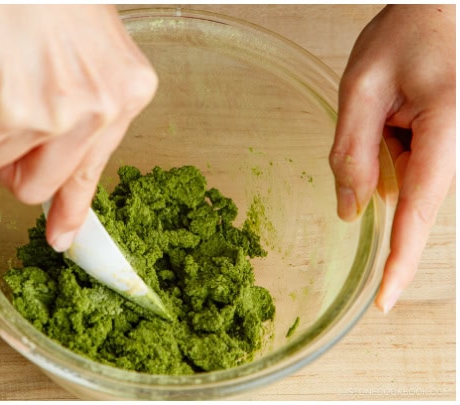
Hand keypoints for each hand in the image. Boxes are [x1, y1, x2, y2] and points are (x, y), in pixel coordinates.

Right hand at [0, 5, 156, 251]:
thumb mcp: (81, 43)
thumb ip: (76, 101)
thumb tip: (45, 172)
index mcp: (125, 89)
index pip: (95, 171)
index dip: (72, 212)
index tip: (63, 240)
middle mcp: (96, 107)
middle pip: (33, 186)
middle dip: (1, 160)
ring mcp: (50, 113)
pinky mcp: (0, 109)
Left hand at [330, 5, 455, 312]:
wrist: (444, 9)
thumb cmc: (411, 32)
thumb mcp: (362, 85)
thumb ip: (350, 151)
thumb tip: (348, 210)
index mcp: (447, 133)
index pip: (418, 215)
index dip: (399, 262)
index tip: (383, 302)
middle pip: (406, 192)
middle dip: (382, 161)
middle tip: (386, 107)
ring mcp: (457, 150)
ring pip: (407, 177)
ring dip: (389, 146)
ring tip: (399, 96)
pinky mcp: (450, 147)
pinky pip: (414, 161)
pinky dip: (396, 139)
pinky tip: (403, 103)